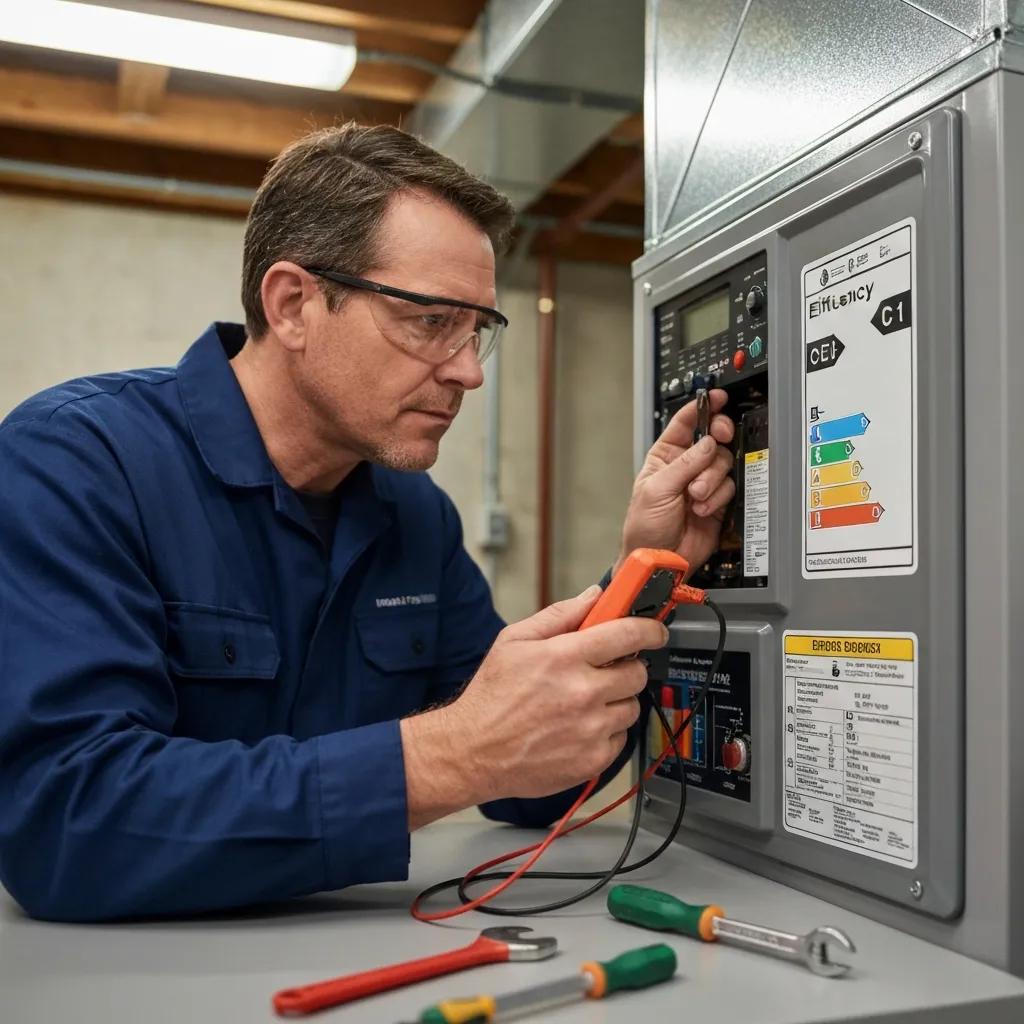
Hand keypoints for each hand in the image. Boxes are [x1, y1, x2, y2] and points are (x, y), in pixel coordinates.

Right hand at [400, 586, 667, 825]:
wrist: (473, 752)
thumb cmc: (491, 697)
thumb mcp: (514, 641)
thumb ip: (559, 616)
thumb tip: (593, 596)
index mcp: (564, 657)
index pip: (628, 634)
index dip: (649, 629)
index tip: (655, 630)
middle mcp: (583, 693)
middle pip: (637, 672)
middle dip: (626, 667)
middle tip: (605, 670)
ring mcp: (591, 729)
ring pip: (631, 707)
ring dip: (616, 701)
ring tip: (585, 702)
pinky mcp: (592, 759)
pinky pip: (620, 738)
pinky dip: (606, 732)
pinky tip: (579, 727)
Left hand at [616, 389, 735, 577]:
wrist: (658, 559)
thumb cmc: (644, 528)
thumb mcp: (657, 490)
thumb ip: (685, 464)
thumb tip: (708, 443)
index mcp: (665, 457)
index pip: (685, 423)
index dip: (702, 408)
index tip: (716, 397)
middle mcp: (686, 467)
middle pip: (713, 439)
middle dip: (716, 441)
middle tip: (717, 441)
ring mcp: (703, 483)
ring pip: (723, 464)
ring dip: (711, 479)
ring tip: (696, 496)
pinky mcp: (717, 501)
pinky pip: (729, 488)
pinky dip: (718, 497)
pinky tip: (703, 508)